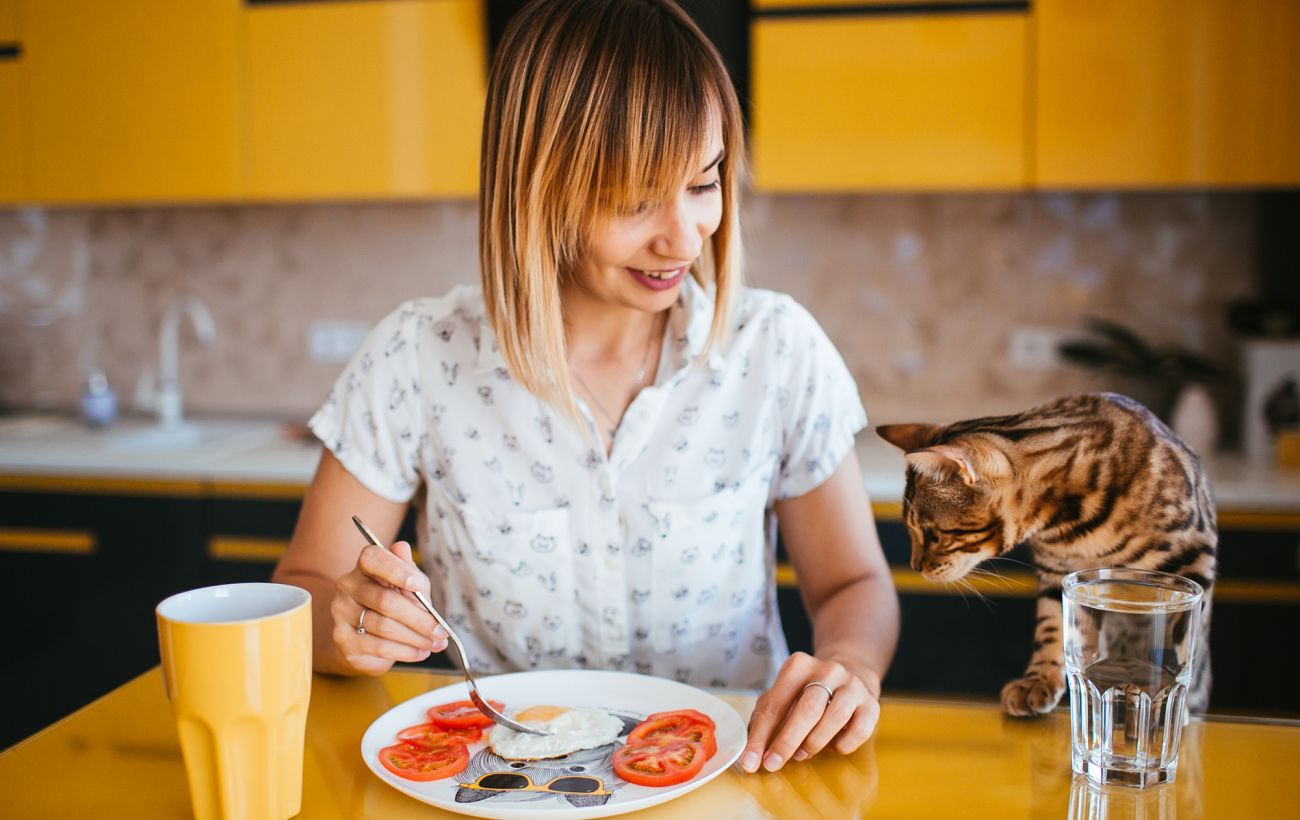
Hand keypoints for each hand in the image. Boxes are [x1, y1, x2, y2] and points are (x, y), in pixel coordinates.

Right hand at [330, 540, 448, 674]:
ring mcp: (342, 612)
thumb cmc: (394, 604)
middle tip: (440, 630)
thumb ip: (410, 572)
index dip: (396, 570)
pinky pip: (378, 646)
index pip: (373, 558)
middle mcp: (348, 585)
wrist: (367, 637)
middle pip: (385, 600)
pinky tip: (420, 652)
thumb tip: (403, 548)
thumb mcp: (409, 587)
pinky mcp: (342, 638)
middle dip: (420, 618)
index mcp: (365, 566)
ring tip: (435, 643)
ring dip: (416, 638)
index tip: (418, 585)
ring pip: (384, 626)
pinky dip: (405, 651)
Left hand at [739, 651, 880, 771]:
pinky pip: (858, 730)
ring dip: (814, 742)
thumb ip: (765, 717)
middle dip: (786, 741)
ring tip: (801, 754)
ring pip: (835, 717)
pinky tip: (831, 746)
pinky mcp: (871, 704)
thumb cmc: (807, 692)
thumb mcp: (783, 695)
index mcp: (798, 665)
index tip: (750, 761)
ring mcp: (852, 686)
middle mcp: (828, 670)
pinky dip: (842, 744)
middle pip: (807, 709)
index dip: (760, 736)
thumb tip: (750, 750)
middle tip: (772, 764)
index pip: (775, 703)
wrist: (850, 675)